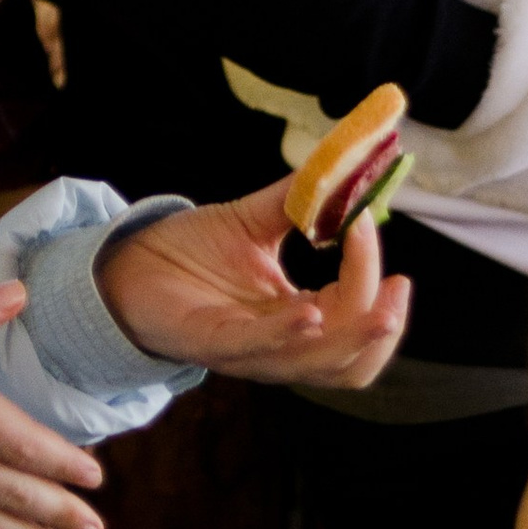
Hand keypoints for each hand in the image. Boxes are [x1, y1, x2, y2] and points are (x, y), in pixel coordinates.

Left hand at [93, 187, 409, 390]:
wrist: (128, 263)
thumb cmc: (192, 251)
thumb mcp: (254, 221)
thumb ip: (300, 198)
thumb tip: (345, 161)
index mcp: (298, 322)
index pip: (355, 317)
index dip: (372, 278)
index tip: (369, 223)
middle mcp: (280, 347)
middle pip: (349, 360)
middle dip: (382, 327)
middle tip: (399, 285)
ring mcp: (247, 351)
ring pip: (316, 367)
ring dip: (353, 338)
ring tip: (380, 307)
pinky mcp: (210, 343)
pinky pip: (258, 349)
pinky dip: (289, 334)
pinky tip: (311, 313)